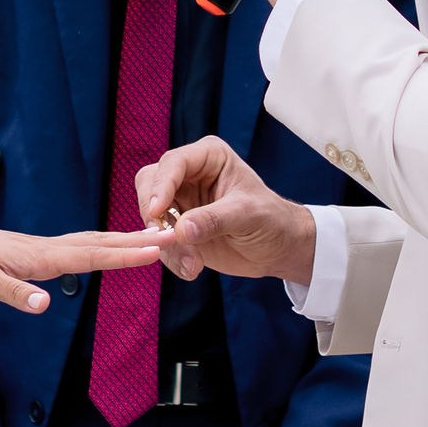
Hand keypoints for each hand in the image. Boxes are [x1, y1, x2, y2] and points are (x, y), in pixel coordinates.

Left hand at [0, 213, 163, 318]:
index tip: (157, 249)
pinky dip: (101, 244)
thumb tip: (46, 305)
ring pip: (91, 242)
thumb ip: (15, 294)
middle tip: (172, 236)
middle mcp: (47, 248)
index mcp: (40, 257)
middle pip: (100, 243)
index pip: (92, 256)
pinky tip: (106, 246)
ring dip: (122, 241)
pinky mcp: (35, 251)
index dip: (125, 255)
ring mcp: (43, 248)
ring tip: (152, 238)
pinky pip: (78, 246)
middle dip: (136, 242)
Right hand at [136, 135, 317, 285]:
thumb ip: (215, 219)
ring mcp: (180, 201)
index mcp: (208, 157)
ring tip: (192, 264)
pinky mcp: (176, 228)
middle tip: (167, 240)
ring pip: (150, 215)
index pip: (174, 163)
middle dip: (155, 214)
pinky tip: (192, 269)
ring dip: (164, 242)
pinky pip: (159, 240)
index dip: (161, 185)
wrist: (278, 248)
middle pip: (149, 184)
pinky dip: (171, 257)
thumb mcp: (248, 215)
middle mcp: (189, 175)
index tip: (158, 211)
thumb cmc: (271, 219)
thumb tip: (181, 230)